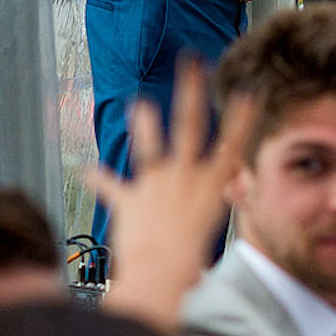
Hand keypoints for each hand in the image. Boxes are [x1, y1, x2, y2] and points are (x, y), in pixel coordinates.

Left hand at [87, 60, 255, 330]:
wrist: (160, 274)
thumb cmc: (189, 270)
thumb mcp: (206, 245)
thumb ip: (200, 230)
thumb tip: (200, 251)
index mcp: (210, 189)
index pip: (232, 146)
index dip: (242, 119)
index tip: (249, 93)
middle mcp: (184, 178)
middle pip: (189, 125)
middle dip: (190, 91)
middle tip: (190, 62)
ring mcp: (155, 185)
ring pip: (150, 144)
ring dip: (145, 122)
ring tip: (139, 102)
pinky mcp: (129, 199)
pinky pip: (110, 186)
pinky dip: (97, 178)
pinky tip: (86, 169)